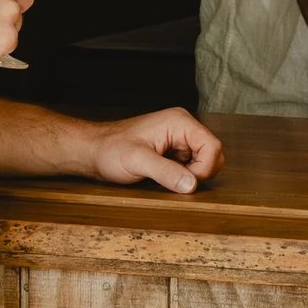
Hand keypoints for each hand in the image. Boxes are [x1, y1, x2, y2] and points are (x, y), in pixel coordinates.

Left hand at [85, 108, 224, 195]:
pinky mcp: (173, 151)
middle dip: (200, 173)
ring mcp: (179, 139)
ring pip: (203, 162)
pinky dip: (183, 177)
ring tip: (165, 178)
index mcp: (180, 122)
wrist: (94, 151)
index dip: (204, 169)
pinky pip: (191, 167)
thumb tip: (192, 185)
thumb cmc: (111, 150)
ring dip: (190, 176)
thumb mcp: (138, 162)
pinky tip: (164, 178)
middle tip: (175, 181)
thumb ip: (166, 173)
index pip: (213, 146)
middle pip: (213, 154)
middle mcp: (183, 128)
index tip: (185, 182)